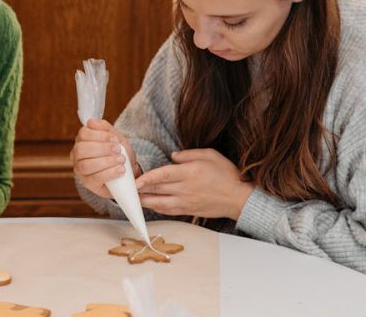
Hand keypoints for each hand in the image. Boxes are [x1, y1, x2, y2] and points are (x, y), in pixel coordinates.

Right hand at [70, 119, 141, 198]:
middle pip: (81, 149)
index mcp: (82, 141)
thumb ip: (105, 128)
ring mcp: (80, 171)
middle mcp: (77, 156)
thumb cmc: (118, 153)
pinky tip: (120, 170)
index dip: (99, 135)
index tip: (115, 139)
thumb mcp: (115, 138)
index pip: (83, 134)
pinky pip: (95, 178)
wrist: (128, 172)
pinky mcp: (88, 184)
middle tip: (118, 149)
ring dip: (106, 161)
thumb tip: (91, 121)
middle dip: (102, 148)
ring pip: (86, 165)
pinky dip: (109, 173)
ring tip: (121, 160)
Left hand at [135, 148, 254, 219]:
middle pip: (157, 190)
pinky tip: (149, 205)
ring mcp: (186, 202)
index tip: (134, 180)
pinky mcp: (188, 211)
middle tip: (127, 188)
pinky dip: (156, 208)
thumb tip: (172, 157)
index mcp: (190, 173)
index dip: (146, 179)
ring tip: (133, 198)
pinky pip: (168, 211)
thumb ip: (189, 154)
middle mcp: (185, 189)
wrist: (239, 198)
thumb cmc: (227, 174)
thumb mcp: (210, 155)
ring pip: (160, 203)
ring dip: (145, 201)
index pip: (163, 176)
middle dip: (140, 190)